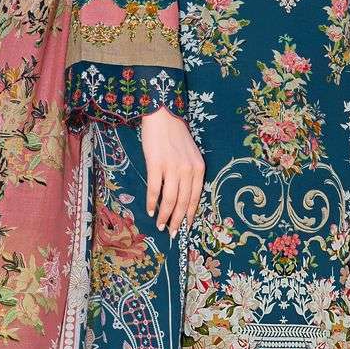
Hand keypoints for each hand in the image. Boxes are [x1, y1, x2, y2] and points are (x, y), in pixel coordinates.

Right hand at [141, 106, 204, 236]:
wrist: (163, 115)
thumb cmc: (175, 135)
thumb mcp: (190, 154)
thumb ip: (189, 172)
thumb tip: (182, 195)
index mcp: (199, 168)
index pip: (195, 198)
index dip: (190, 215)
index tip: (186, 227)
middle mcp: (188, 170)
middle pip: (183, 202)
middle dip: (177, 220)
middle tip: (172, 233)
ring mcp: (172, 167)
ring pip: (169, 199)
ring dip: (164, 215)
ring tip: (160, 225)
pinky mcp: (156, 164)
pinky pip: (155, 189)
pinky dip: (152, 202)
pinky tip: (150, 210)